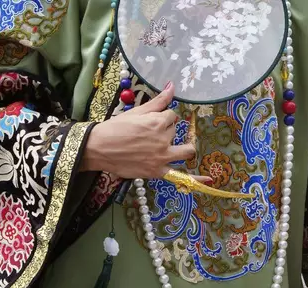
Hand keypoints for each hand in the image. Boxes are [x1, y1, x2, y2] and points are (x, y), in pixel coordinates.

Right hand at [81, 82, 210, 181]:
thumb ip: (159, 101)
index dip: (161, 119)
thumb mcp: (137, 111)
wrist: (98, 148)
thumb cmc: (115, 128)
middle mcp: (164, 139)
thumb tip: (173, 86)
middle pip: (175, 132)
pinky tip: (209, 181)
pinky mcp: (158, 171)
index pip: (172, 117)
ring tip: (177, 147)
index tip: (148, 123)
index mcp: (159, 122)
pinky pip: (182, 177)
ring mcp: (162, 157)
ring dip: (185, 147)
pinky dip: (196, 180)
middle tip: (148, 135)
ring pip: (186, 150)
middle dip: (166, 131)